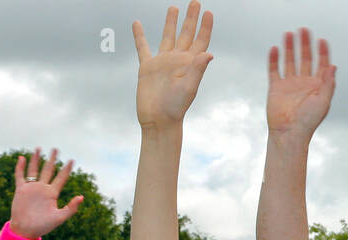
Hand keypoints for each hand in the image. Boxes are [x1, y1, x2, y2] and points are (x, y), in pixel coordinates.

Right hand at [9, 149, 82, 238]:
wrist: (26, 230)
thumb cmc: (44, 226)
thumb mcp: (60, 217)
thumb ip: (71, 208)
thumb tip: (81, 196)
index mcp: (52, 194)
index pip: (61, 178)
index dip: (66, 169)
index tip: (71, 160)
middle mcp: (43, 188)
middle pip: (48, 170)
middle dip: (52, 160)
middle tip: (55, 149)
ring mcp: (32, 188)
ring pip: (34, 170)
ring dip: (36, 160)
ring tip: (39, 149)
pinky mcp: (21, 190)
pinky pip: (20, 176)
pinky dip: (20, 167)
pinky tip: (22, 158)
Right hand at [132, 2, 213, 128]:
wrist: (158, 120)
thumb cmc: (176, 108)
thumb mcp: (189, 88)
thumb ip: (198, 70)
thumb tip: (209, 53)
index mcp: (190, 64)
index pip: (200, 41)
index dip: (205, 27)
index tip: (209, 12)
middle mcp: (177, 60)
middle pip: (186, 34)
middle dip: (191, 18)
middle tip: (195, 2)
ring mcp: (163, 62)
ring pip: (167, 37)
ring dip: (171, 22)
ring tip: (174, 8)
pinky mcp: (147, 67)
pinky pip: (143, 47)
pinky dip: (140, 36)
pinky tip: (138, 24)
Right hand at [267, 28, 334, 135]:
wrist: (289, 133)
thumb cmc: (309, 121)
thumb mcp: (323, 102)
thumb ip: (328, 84)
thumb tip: (333, 66)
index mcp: (318, 87)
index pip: (322, 65)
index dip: (323, 52)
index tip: (322, 40)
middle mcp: (304, 83)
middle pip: (306, 59)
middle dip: (306, 45)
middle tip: (304, 30)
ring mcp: (290, 85)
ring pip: (290, 61)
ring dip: (290, 48)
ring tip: (289, 34)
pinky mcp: (276, 88)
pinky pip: (274, 70)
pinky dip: (274, 59)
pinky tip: (275, 49)